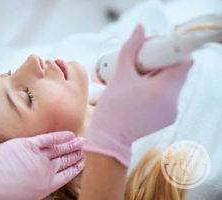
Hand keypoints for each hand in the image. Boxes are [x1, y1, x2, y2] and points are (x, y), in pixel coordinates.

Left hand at [0, 131, 84, 199]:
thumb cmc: (2, 194)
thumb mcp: (27, 196)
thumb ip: (39, 186)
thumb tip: (45, 181)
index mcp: (46, 186)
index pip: (67, 174)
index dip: (76, 167)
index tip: (83, 162)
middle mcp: (47, 171)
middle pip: (66, 160)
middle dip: (77, 154)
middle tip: (87, 149)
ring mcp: (39, 157)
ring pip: (61, 149)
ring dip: (73, 145)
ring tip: (82, 141)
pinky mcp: (29, 145)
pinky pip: (49, 139)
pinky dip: (60, 136)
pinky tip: (69, 134)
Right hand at [84, 25, 192, 165]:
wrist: (110, 136)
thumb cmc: (113, 107)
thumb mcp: (120, 75)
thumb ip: (130, 49)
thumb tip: (139, 29)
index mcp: (163, 89)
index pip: (183, 62)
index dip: (172, 53)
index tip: (156, 51)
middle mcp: (173, 101)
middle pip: (179, 73)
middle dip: (164, 64)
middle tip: (145, 63)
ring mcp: (172, 111)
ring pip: (175, 84)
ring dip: (162, 77)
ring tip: (142, 79)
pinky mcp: (169, 118)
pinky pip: (170, 97)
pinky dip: (161, 90)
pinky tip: (143, 92)